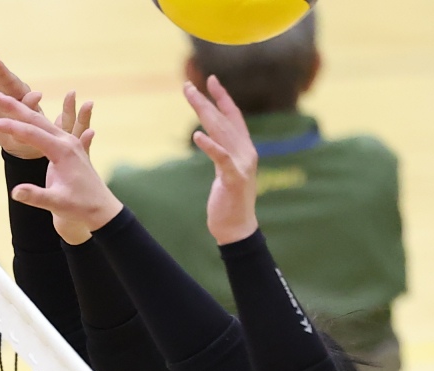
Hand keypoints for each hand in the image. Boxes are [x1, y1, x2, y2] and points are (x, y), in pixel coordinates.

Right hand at [0, 92, 113, 242]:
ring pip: (43, 122)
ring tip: (8, 100)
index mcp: (63, 151)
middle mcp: (67, 143)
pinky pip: (50, 131)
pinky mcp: (68, 151)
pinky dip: (37, 122)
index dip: (10, 127)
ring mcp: (69, 145)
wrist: (101, 211)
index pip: (32, 133)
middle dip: (14, 107)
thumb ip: (36, 196)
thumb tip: (16, 191)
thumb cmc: (81, 208)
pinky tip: (32, 115)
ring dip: (24, 111)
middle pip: (37, 120)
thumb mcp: (57, 204)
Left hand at [186, 76, 259, 245]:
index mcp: (244, 149)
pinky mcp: (234, 178)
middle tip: (187, 86)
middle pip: (223, 120)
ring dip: (204, 113)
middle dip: (205, 101)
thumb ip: (222, 154)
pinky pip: (220, 158)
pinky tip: (197, 135)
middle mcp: (246, 152)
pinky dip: (209, 146)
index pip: (233, 116)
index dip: (222, 97)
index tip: (211, 79)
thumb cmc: (229, 202)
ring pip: (221, 132)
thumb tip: (211, 139)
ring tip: (191, 97)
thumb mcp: (225, 172)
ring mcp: (242, 164)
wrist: (237, 228)